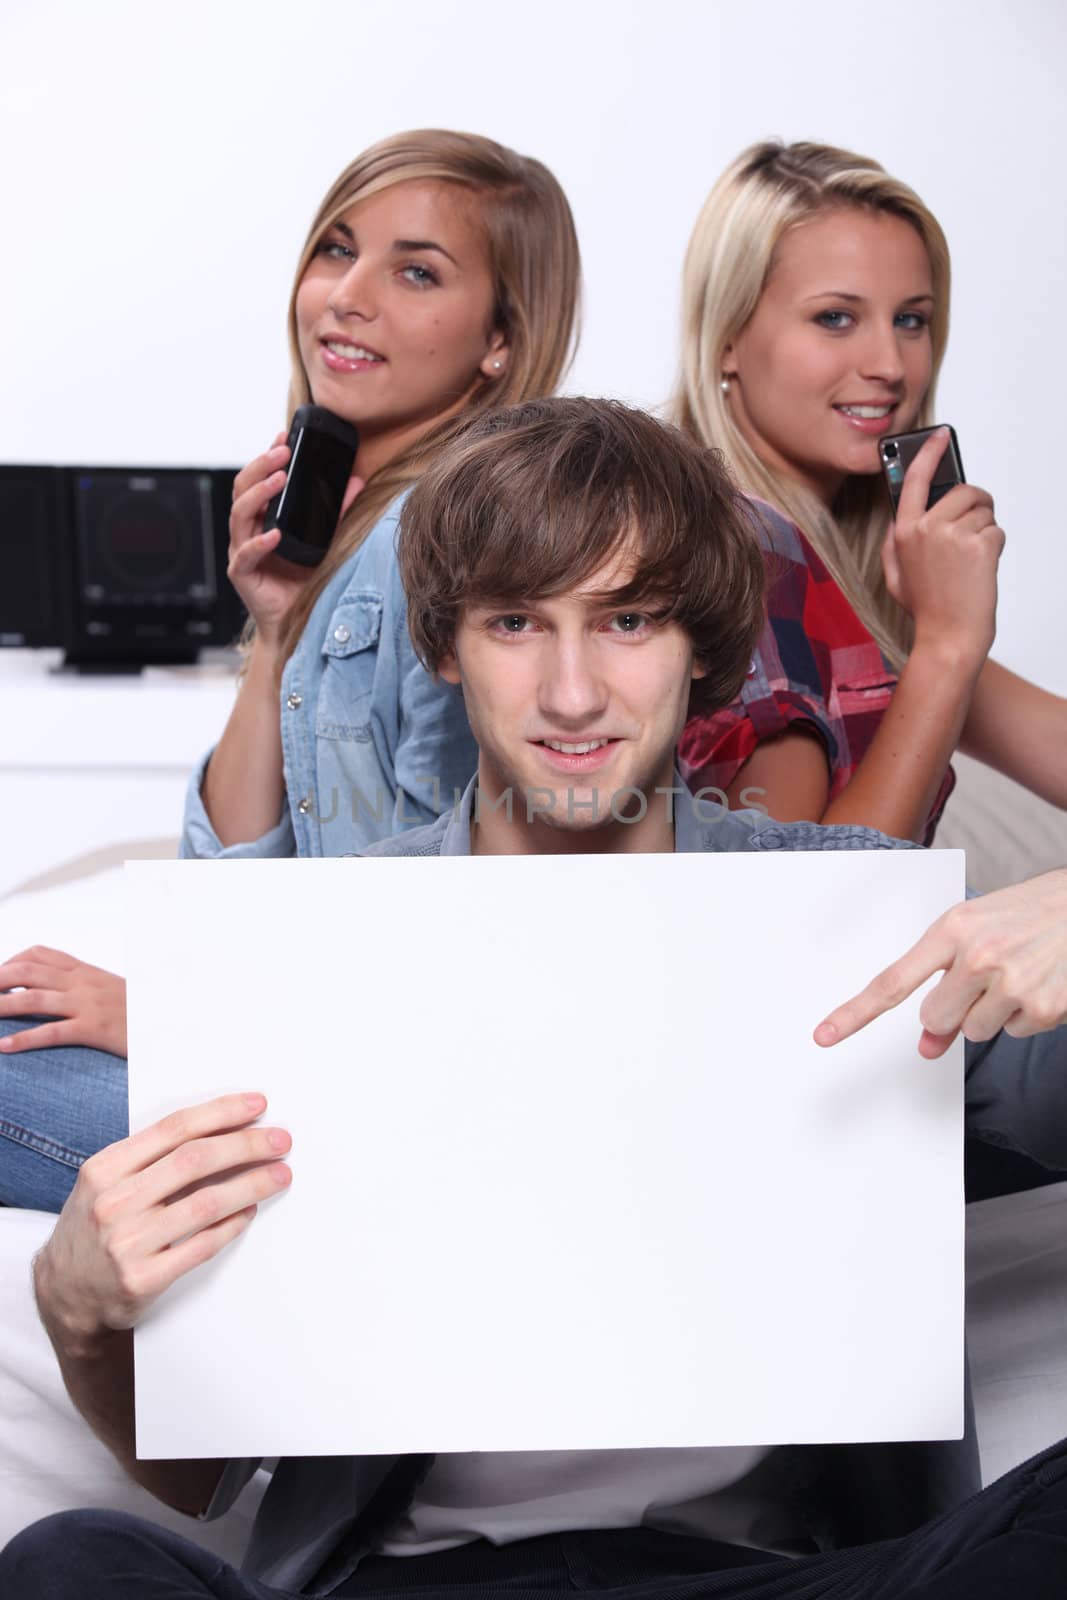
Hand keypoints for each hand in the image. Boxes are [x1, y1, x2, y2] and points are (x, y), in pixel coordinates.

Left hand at [0, 947, 127, 1056]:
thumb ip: (82, 986)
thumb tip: (54, 991)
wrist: (170, 1019)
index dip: (10, 963)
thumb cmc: (138, 1009)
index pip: (38, 955)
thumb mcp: (109, 987)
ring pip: (33, 1000)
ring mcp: (87, 1004)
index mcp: (84, 971)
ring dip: (1, 1006)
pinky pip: (52, 1032)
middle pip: (27, 973)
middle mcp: (81, 983)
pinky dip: (24, 1039)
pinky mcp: (94, 1028)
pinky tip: (3, 1046)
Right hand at [35, 1093, 291, 1346]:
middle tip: (281, 1140)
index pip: (174, 1128)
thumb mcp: (105, 1183)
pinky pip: (202, 1245)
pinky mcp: (143, 1280)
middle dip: (246, 1145)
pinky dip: (232, 1225)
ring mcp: (127, 1243)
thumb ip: (150, 1157)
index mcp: (105, 1168)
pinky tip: (250, 1211)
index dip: (221, 1113)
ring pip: (205, 1203)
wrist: (64, 1294)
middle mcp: (113, 1202)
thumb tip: (221, 1128)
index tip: (257, 1105)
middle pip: (195, 1160)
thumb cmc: (95, 1228)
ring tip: (280, 1174)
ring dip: (252, 1185)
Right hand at [228, 433, 362, 643]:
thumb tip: (355, 481)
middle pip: (243, 489)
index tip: (283, 437)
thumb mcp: (327, 541)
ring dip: (258, 494)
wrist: (301, 624)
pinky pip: (246, 554)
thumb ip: (337, 513)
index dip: (267, 457)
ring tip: (279, 479)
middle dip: (261, 467)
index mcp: (265, 518)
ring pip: (239, 514)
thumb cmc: (308, 581)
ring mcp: (243, 551)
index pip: (259, 480)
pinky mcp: (243, 574)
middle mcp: (250, 531)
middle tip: (281, 452)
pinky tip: (274, 534)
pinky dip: (259, 542)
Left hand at [814, 869, 1066, 1056]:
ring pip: (974, 1032)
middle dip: (952, 1008)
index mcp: (953, 929)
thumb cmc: (1022, 916)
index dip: (855, 1013)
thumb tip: (926, 1046)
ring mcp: (1014, 983)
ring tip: (1018, 972)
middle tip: (984, 976)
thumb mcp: (974, 935)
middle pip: (934, 1018)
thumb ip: (943, 985)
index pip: (893, 981)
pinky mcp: (1046, 1008)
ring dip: (991, 1013)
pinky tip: (1040, 981)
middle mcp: (980, 956)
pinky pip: (1014, 1034)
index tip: (824, 1035)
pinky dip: (1025, 1016)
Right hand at [881, 429, 1004, 663]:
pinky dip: (995, 547)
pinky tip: (981, 569)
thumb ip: (892, 545)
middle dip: (975, 505)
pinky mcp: (979, 545)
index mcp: (903, 532)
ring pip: (983, 511)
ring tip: (972, 559)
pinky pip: (996, 530)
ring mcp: (953, 535)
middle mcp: (926, 528)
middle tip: (973, 529)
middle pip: (961, 491)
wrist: (949, 637)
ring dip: (985, 529)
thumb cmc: (926, 610)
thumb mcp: (895, 577)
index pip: (914, 480)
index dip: (930, 454)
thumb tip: (898, 521)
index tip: (942, 437)